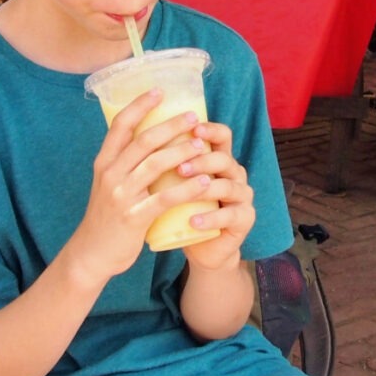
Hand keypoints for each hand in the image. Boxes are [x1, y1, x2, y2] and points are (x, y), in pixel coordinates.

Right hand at [67, 90, 214, 286]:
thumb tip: (155, 136)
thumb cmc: (108, 215)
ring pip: (155, 165)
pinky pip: (164, 198)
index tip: (159, 90)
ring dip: (182, 152)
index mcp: (104, 162)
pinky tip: (205, 182)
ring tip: (203, 145)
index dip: (139, 105)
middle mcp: (110, 174)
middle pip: (143, 141)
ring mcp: (121, 196)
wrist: (91, 255)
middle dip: (170, 125)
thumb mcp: (110, 183)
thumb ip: (127, 162)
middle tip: (193, 116)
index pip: (120, 126)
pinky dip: (187, 188)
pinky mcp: (133, 218)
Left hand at [175, 121, 255, 271]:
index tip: (191, 128)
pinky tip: (193, 222)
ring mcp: (242, 196)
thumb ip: (163, 161)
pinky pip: (230, 216)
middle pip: (224, 159)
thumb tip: (130, 134)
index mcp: (220, 160)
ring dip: (204, 189)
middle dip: (201, 161)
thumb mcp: (174, 183)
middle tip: (178, 168)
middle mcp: (235, 174)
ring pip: (228, 186)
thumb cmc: (182, 210)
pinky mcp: (244, 219)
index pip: (222, 136)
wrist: (202, 247)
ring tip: (182, 194)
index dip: (210, 130)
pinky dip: (210, 218)